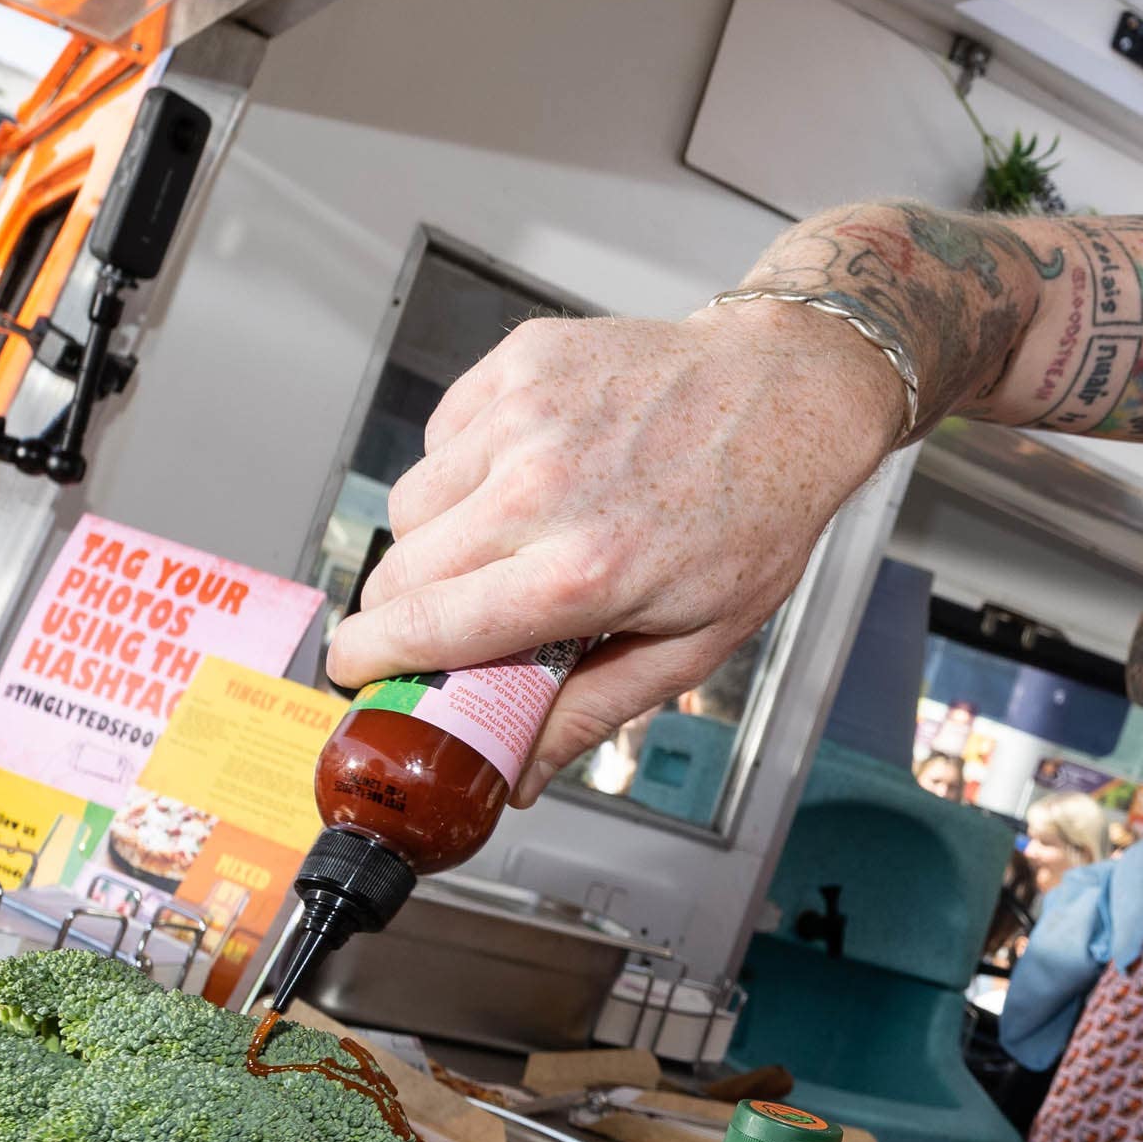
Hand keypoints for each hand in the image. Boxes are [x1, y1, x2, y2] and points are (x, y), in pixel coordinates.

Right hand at [323, 306, 905, 794]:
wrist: (786, 395)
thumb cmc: (752, 517)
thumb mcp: (693, 642)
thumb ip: (592, 712)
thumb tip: (516, 778)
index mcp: (584, 571)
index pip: (429, 627)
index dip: (373, 658)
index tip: (356, 670)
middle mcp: (542, 487)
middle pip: (402, 566)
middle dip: (403, 607)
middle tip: (440, 621)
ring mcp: (525, 415)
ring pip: (411, 500)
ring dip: (435, 536)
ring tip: (505, 541)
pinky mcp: (519, 363)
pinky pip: (441, 435)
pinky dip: (463, 467)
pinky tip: (524, 476)